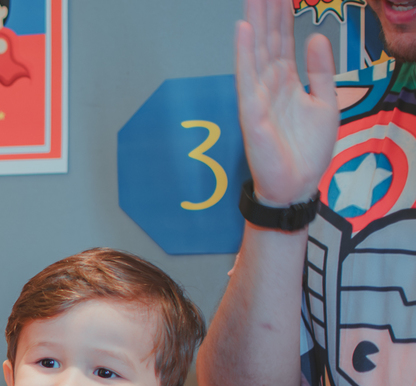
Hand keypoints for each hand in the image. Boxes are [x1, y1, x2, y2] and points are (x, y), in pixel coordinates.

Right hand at [235, 0, 337, 204]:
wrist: (297, 185)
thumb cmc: (307, 151)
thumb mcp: (326, 104)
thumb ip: (321, 72)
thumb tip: (314, 38)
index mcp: (286, 81)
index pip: (283, 39)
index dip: (284, 12)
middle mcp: (269, 84)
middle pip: (268, 37)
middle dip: (267, 8)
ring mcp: (258, 96)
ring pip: (255, 50)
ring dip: (255, 20)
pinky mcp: (251, 112)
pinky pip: (246, 78)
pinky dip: (243, 53)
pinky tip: (243, 30)